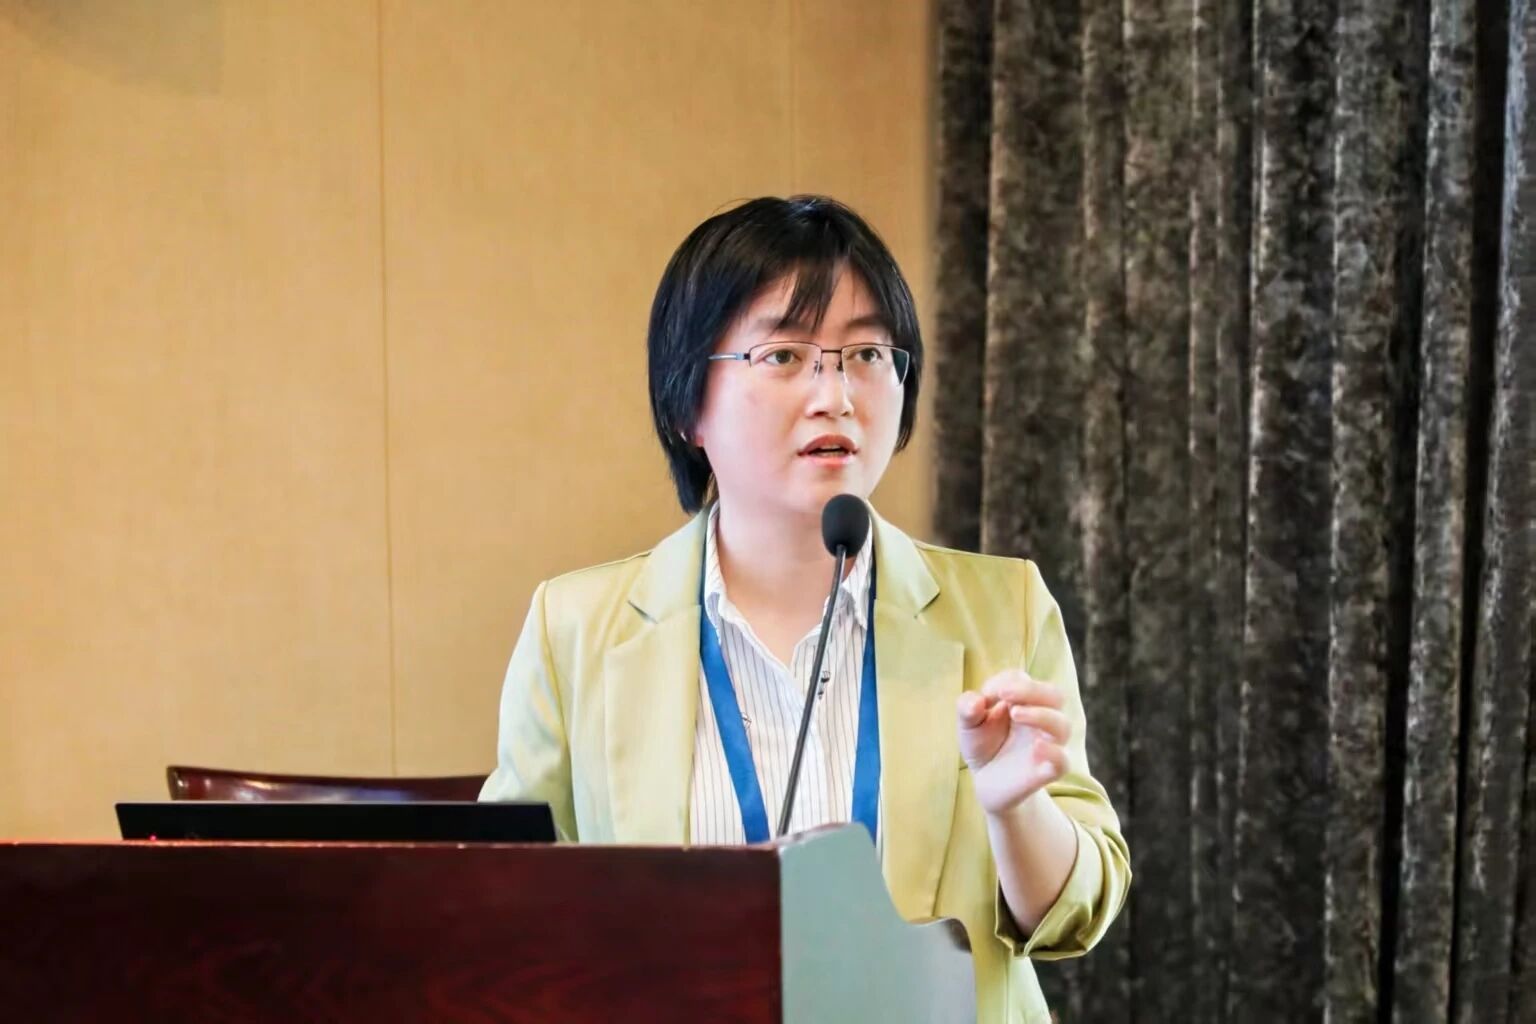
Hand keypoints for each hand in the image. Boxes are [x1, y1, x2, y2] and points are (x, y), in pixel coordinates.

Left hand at [956, 671, 1070, 815]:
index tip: (986, 694)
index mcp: (1024, 700)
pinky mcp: (1048, 770)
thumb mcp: (968, 724)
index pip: (1023, 680)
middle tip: (1004, 694)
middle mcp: (1042, 718)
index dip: (1006, 682)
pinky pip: (1063, 761)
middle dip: (1031, 690)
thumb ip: (967, 708)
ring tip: (1015, 714)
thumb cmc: (982, 744)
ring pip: (1062, 725)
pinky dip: (1053, 752)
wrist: (986, 782)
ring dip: (1040, 714)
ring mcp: (1048, 744)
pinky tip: (1036, 747)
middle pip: (1055, 695)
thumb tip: (976, 701)